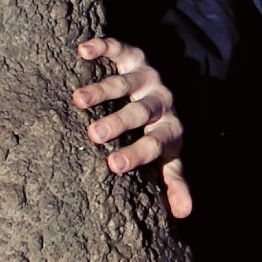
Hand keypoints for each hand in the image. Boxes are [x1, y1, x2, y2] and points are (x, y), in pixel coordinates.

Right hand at [71, 36, 192, 217]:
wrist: (168, 90)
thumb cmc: (162, 132)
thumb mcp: (171, 157)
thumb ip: (175, 181)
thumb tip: (184, 214)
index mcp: (170, 129)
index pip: (154, 144)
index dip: (136, 154)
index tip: (114, 165)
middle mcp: (161, 101)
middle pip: (140, 112)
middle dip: (119, 122)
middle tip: (95, 134)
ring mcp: (148, 76)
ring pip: (126, 81)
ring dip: (103, 90)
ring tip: (78, 100)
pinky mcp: (135, 55)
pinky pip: (120, 48)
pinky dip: (103, 46)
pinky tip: (83, 51)